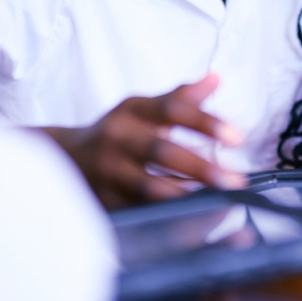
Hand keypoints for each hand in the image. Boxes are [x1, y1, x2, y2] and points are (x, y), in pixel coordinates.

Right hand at [43, 74, 245, 208]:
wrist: (64, 158)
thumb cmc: (116, 131)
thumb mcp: (142, 108)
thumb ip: (180, 98)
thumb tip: (215, 78)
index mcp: (131, 111)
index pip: (171, 110)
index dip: (205, 122)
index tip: (237, 137)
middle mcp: (117, 138)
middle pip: (161, 151)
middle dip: (200, 167)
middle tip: (236, 180)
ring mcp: (107, 171)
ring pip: (148, 187)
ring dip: (186, 197)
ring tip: (219, 205)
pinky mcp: (104, 200)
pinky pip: (140, 212)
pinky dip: (167, 217)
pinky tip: (193, 222)